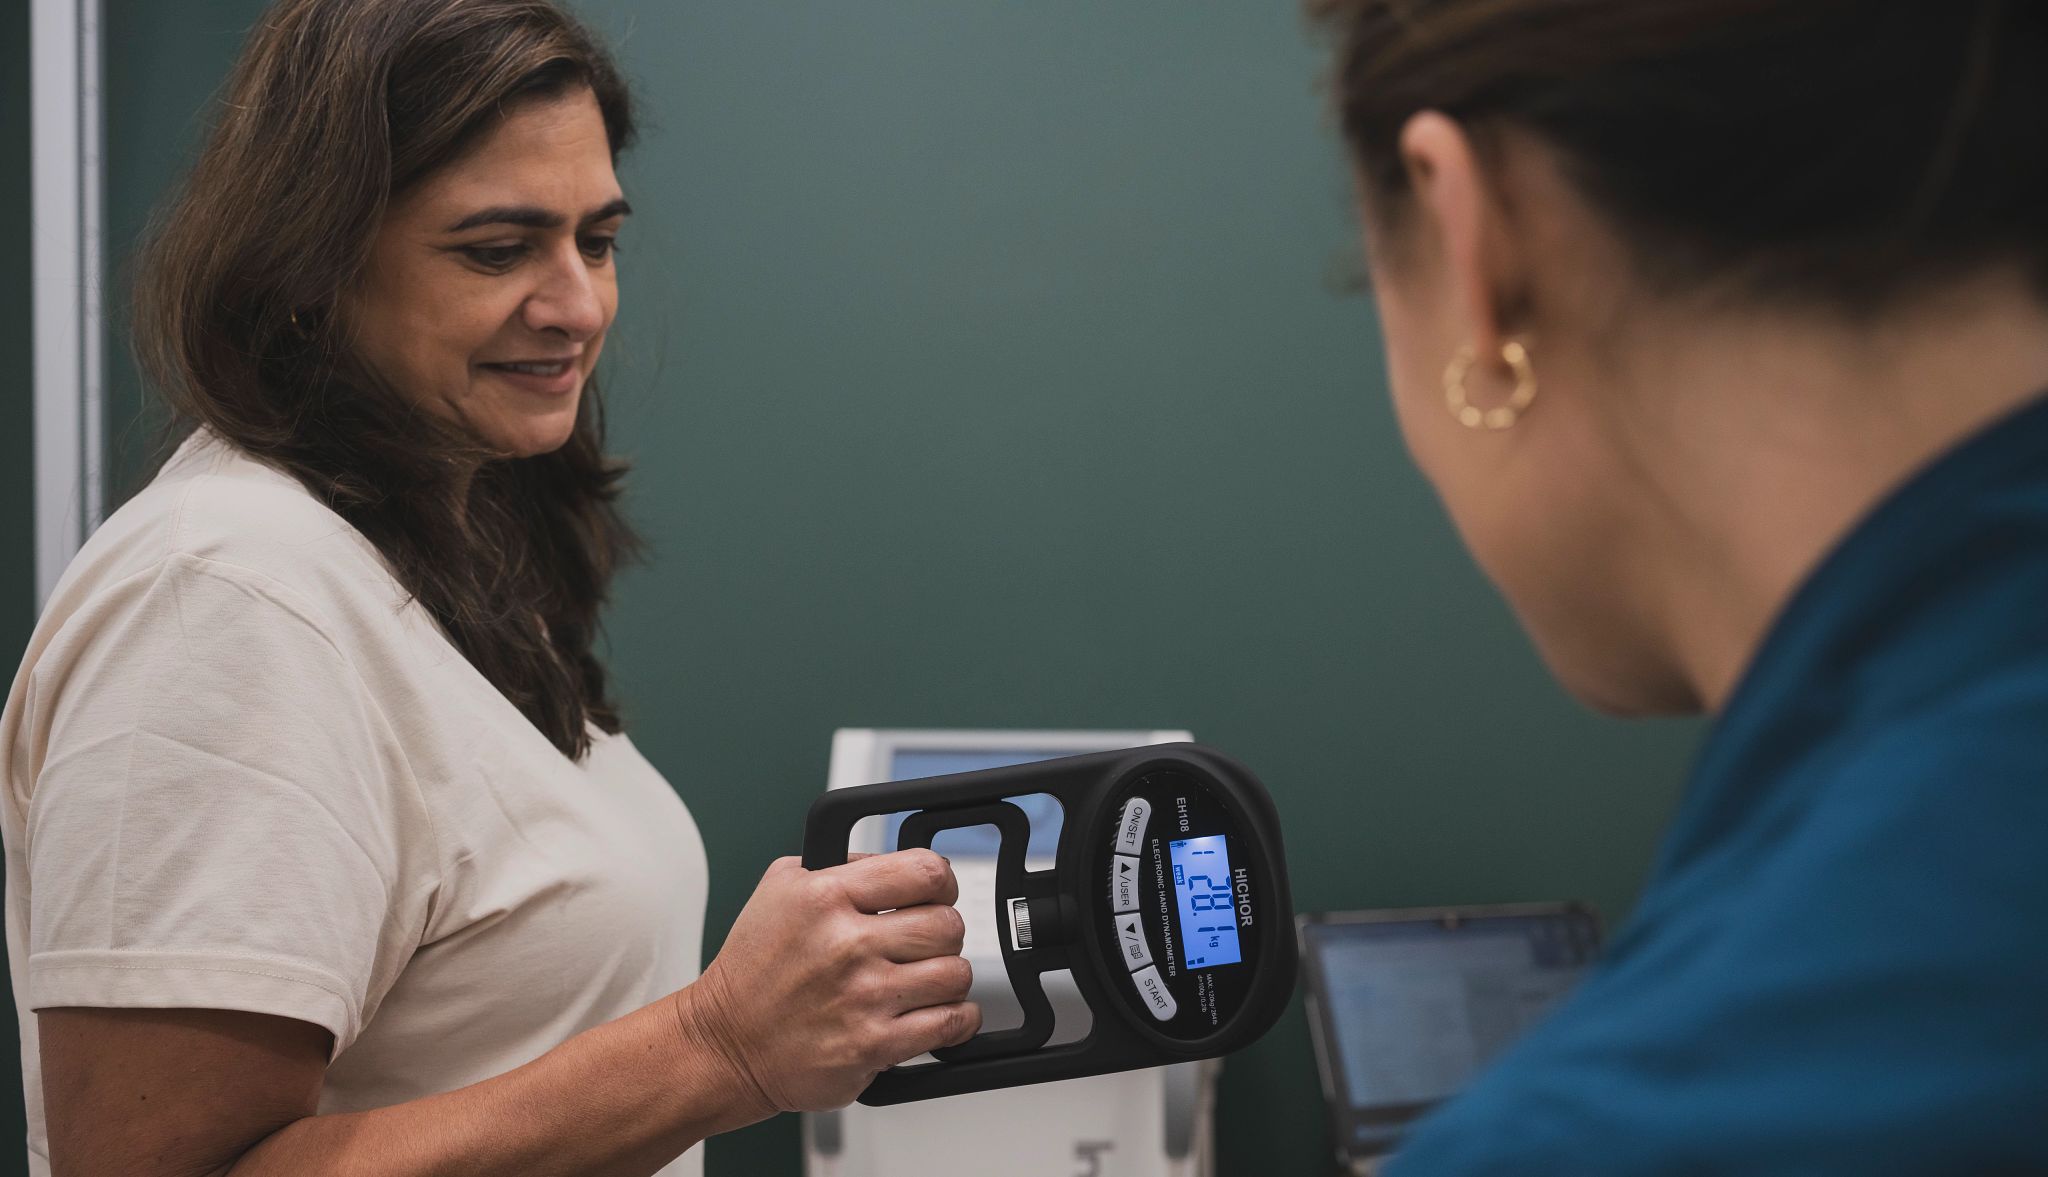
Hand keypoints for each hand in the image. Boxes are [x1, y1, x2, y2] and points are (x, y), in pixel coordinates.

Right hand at [675, 850, 980, 1113]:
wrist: (725, 1043)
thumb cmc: (754, 970)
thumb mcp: (782, 887)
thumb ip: (843, 866)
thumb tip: (898, 864)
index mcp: (825, 896)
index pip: (925, 871)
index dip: (942, 882)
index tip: (937, 895)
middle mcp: (846, 944)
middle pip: (947, 924)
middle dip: (942, 933)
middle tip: (922, 944)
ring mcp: (863, 996)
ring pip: (955, 974)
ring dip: (947, 978)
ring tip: (923, 981)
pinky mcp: (873, 1045)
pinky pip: (949, 1024)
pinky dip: (956, 1021)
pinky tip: (935, 1013)